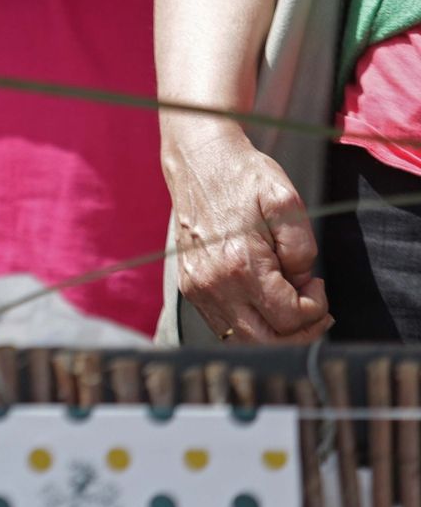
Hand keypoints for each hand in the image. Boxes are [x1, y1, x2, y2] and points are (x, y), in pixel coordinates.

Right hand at [162, 125, 331, 342]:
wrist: (199, 163)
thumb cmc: (245, 178)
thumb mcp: (288, 203)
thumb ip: (302, 250)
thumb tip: (299, 283)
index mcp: (240, 264)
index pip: (289, 318)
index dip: (315, 308)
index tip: (317, 283)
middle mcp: (213, 284)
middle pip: (265, 343)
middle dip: (300, 333)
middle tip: (314, 308)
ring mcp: (197, 289)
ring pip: (241, 341)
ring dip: (274, 333)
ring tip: (290, 305)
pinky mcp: (190, 287)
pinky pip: (223, 326)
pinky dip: (250, 323)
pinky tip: (262, 299)